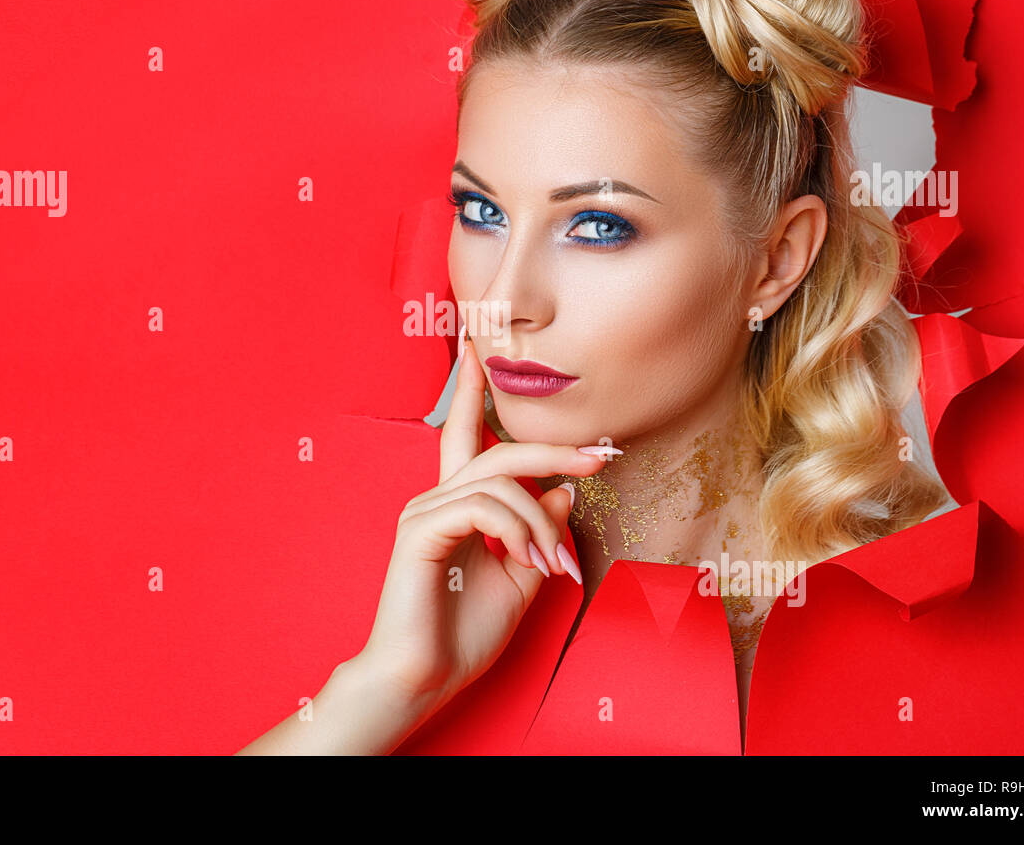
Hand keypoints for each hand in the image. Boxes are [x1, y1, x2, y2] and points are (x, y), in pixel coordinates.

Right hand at [354, 332, 607, 712]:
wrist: (423, 678)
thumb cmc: (463, 633)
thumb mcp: (521, 577)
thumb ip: (541, 530)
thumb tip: (565, 488)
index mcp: (456, 504)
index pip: (462, 433)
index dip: (471, 388)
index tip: (479, 345)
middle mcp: (436, 498)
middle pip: (499, 449)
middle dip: (554, 448)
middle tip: (603, 455)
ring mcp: (424, 511)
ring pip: (500, 481)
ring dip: (540, 521)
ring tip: (554, 564)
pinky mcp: (421, 530)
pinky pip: (483, 507)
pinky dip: (517, 530)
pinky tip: (527, 560)